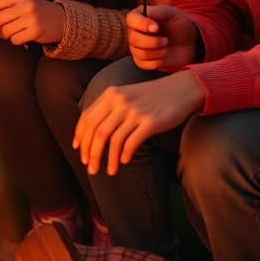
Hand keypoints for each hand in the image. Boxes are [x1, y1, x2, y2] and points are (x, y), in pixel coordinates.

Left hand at [0, 0, 64, 45]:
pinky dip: (16, 40)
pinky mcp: (35, 32)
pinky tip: (22, 36)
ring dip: (6, 34)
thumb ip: (9, 4)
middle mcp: (27, 4)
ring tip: (13, 31)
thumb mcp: (25, 0)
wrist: (61, 20)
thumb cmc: (38, 11)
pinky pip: (15, 40)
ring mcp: (32, 18)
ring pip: (5, 31)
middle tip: (3, 27)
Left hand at [73, 70, 204, 175]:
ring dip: (108, 159)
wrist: (180, 89)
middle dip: (91, 153)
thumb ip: (108, 107)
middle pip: (97, 132)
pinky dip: (125, 154)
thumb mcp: (125, 94)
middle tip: (90, 168)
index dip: (80, 136)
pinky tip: (124, 162)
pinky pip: (132, 142)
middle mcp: (120, 102)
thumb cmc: (150, 96)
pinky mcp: (151, 122)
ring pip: (114, 140)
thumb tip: (91, 131)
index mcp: (110, 95)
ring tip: (109, 172)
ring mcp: (135, 112)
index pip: (87, 118)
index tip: (79, 151)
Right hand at [126, 5, 198, 70]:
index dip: (141, 24)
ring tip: (166, 49)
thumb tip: (146, 13)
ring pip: (138, 52)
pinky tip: (162, 58)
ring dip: (155, 53)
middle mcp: (135, 32)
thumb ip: (160, 11)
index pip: (131, 18)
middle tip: (166, 41)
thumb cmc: (180, 26)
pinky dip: (153, 62)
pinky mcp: (142, 60)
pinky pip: (141, 63)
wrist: (190, 43)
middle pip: (133, 38)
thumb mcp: (173, 14)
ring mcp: (137, 47)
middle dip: (152, 42)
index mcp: (141, 17)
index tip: (156, 28)